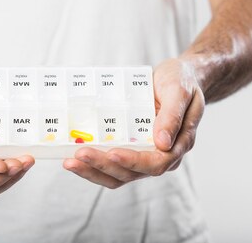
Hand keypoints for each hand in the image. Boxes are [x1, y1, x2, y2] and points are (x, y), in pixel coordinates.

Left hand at [63, 58, 204, 187]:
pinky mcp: (131, 147)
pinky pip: (112, 163)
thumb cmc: (182, 81)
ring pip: (119, 174)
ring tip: (70, 163)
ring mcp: (145, 153)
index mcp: (178, 145)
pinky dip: (94, 164)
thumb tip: (162, 143)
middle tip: (79, 155)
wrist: (179, 76)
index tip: (112, 153)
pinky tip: (74, 157)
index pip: (155, 163)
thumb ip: (172, 116)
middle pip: (131, 173)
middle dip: (103, 166)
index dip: (133, 162)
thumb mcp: (180, 91)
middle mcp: (161, 155)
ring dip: (94, 171)